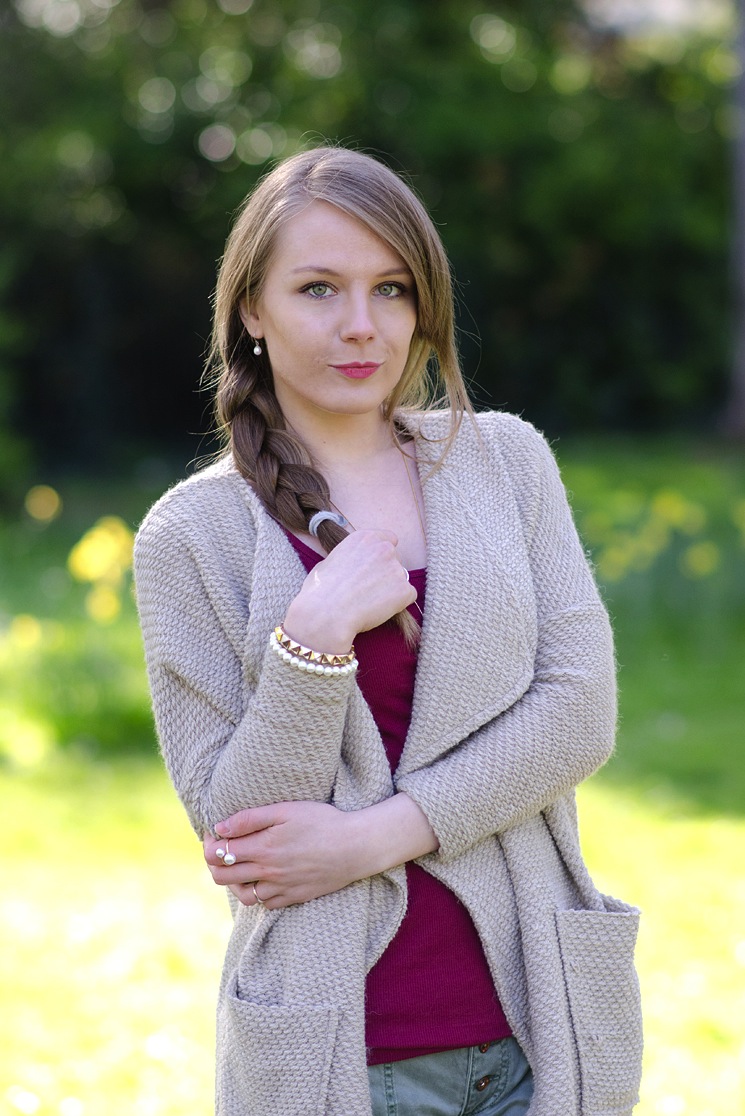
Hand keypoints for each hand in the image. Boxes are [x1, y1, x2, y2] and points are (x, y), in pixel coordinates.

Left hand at [203, 801, 363, 908]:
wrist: (355, 847)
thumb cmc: (322, 822)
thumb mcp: (285, 810)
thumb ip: (250, 818)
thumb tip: (219, 828)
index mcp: (262, 848)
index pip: (217, 854)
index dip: (209, 843)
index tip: (215, 833)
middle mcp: (267, 872)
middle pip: (222, 877)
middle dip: (214, 863)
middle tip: (222, 849)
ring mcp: (280, 888)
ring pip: (242, 894)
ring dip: (235, 880)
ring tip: (242, 865)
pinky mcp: (294, 897)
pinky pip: (265, 903)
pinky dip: (258, 892)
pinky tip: (264, 877)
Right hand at [282, 529, 416, 651]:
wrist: (326, 613)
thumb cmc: (320, 591)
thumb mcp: (328, 562)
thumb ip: (347, 558)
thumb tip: (350, 566)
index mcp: (364, 538)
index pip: (388, 539)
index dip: (382, 555)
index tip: (375, 567)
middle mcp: (383, 548)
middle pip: (395, 560)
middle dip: (386, 573)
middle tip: (369, 590)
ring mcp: (396, 568)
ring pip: (400, 579)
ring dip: (391, 589)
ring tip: (369, 603)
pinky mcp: (404, 589)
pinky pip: (407, 597)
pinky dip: (398, 605)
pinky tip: (378, 610)